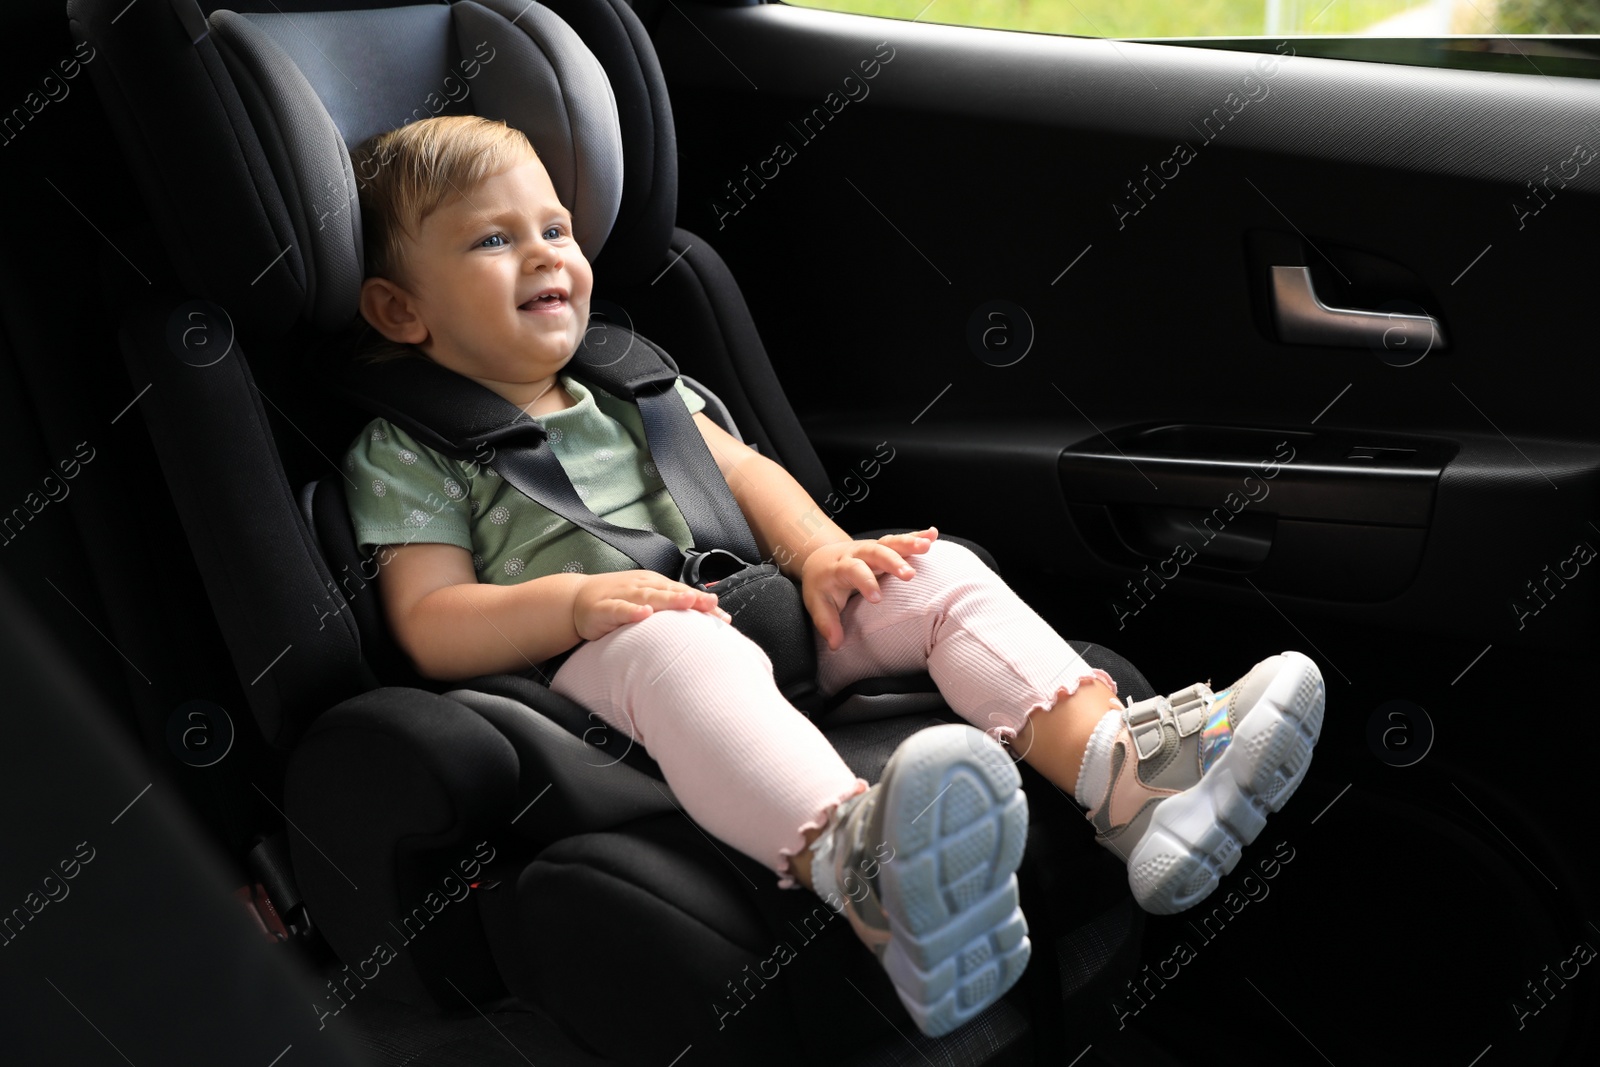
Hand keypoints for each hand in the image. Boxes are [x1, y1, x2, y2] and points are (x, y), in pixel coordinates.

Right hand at [571, 569, 731, 641]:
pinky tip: (644, 614)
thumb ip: (671, 610)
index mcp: (655, 585)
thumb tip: (704, 622)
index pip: (684, 594)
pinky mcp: (605, 608)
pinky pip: (620, 609)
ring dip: (669, 599)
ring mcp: (624, 595)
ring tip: (687, 602)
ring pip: (649, 597)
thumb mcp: (647, 601)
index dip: (703, 605)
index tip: (724, 618)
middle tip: (711, 604)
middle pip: (671, 592)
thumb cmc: (619, 601)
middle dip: (692, 599)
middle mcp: (643, 586)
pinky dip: (632, 611)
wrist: (577, 600)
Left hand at [801, 526, 938, 651]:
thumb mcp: (818, 604)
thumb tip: (835, 644)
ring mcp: (871, 547)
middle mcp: (857, 553)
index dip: (865, 583)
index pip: (854, 571)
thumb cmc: (822, 585)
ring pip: (890, 542)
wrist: (820, 559)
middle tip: (910, 575)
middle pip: (875, 552)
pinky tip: (933, 534)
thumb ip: (826, 623)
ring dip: (909, 543)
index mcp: (840, 567)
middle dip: (893, 562)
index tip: (877, 599)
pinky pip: (900, 539)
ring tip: (927, 546)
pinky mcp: (882, 545)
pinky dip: (917, 535)